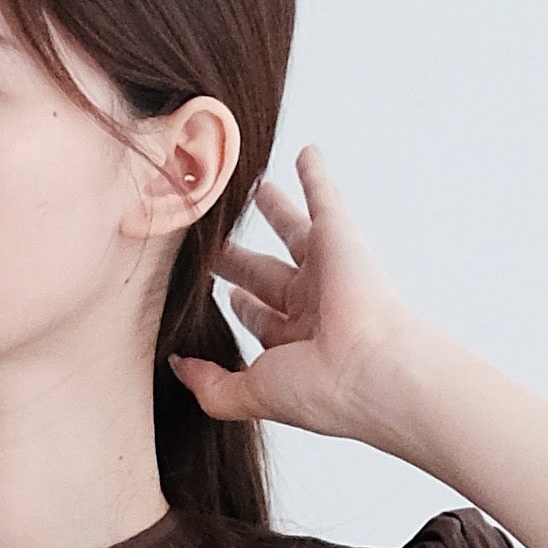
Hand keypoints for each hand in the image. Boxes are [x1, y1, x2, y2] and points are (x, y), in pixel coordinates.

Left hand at [170, 148, 440, 459]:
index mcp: (296, 343)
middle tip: (213, 236)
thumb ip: (210, 384)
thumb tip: (178, 365)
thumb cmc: (318, 388)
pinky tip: (305, 153)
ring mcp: (328, 269)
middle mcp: (314, 306)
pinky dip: (316, 175)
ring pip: (292, 232)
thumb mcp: (249, 394)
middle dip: (241, 259)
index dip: (242, 306)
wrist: (369, 369)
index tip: (219, 289)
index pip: (262, 319)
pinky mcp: (340, 236)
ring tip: (253, 187)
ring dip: (275, 211)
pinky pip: (325, 197)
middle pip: (267, 274)